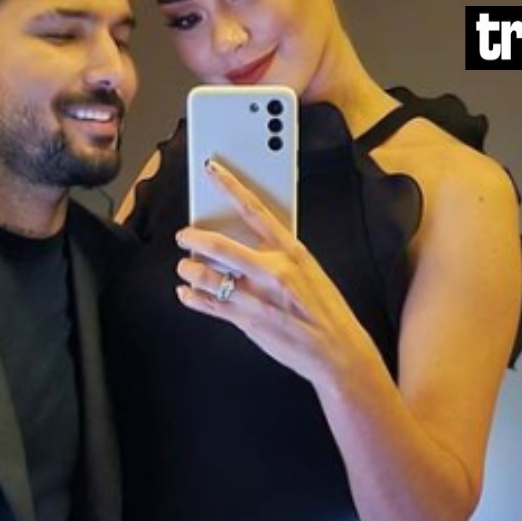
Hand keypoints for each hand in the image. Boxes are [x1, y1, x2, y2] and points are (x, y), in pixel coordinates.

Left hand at [175, 159, 376, 385]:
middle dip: (193, 237)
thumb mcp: (309, 270)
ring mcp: (258, 297)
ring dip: (189, 269)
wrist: (337, 350)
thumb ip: (278, 253)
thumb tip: (246, 238)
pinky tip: (187, 293)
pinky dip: (191, 297)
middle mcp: (273, 270)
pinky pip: (208, 304)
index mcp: (292, 251)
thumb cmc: (325, 309)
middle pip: (220, 245)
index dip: (229, 185)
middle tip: (184, 235)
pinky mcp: (248, 321)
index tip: (211, 170)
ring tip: (185, 267)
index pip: (254, 209)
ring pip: (207, 276)